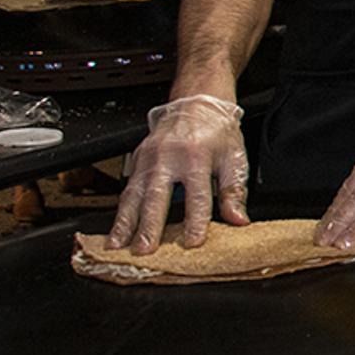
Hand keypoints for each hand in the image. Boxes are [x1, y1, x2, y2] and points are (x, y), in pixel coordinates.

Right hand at [106, 95, 249, 253]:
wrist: (197, 104)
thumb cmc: (217, 132)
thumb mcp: (234, 158)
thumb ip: (234, 191)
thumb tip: (239, 219)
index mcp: (196, 157)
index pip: (197, 195)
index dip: (196, 221)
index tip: (193, 242)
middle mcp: (168, 158)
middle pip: (156, 197)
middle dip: (148, 226)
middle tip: (144, 250)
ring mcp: (149, 159)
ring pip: (133, 195)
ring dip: (124, 223)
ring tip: (118, 246)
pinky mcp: (137, 160)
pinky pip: (127, 190)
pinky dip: (120, 212)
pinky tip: (116, 229)